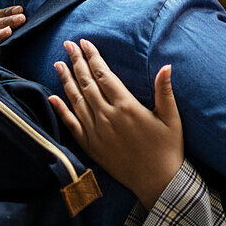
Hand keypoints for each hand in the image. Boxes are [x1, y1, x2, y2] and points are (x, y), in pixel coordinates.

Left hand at [49, 39, 182, 208]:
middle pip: (87, 83)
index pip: (104, 75)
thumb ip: (165, 91)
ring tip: (58, 63)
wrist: (158, 181)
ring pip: (76, 100)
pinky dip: (61, 110)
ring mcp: (97, 132)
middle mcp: (108, 117)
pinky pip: (72, 125)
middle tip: (68, 45)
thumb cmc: (168, 148)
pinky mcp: (91, 146)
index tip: (84, 43)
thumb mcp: (171, 118)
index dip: (93, 57)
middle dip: (76, 62)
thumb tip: (167, 66)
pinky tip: (53, 97)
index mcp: (127, 106)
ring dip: (66, 80)